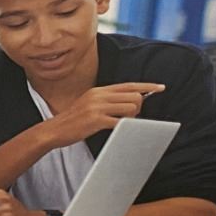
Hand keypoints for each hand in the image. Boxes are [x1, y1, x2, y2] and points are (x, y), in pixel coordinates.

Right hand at [44, 82, 164, 147]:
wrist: (54, 129)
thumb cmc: (75, 120)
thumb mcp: (90, 103)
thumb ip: (108, 100)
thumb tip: (130, 102)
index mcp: (99, 90)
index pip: (129, 85)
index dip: (147, 86)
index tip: (161, 87)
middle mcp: (99, 95)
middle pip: (134, 96)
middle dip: (139, 107)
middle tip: (131, 117)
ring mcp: (97, 107)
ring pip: (131, 107)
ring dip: (133, 118)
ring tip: (123, 123)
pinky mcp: (96, 120)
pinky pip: (121, 122)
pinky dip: (127, 126)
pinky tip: (124, 130)